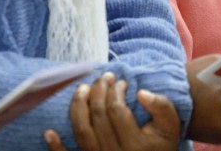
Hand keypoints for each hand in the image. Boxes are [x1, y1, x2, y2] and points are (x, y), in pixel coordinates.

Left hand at [43, 72, 179, 150]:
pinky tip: (49, 132)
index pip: (117, 110)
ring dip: (78, 107)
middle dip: (98, 92)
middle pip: (98, 117)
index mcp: (136, 144)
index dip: (116, 91)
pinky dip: (56, 147)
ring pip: (82, 132)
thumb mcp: (171, 126)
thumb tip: (140, 92)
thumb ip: (162, 107)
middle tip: (102, 77)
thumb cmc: (162, 144)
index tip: (120, 81)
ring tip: (81, 88)